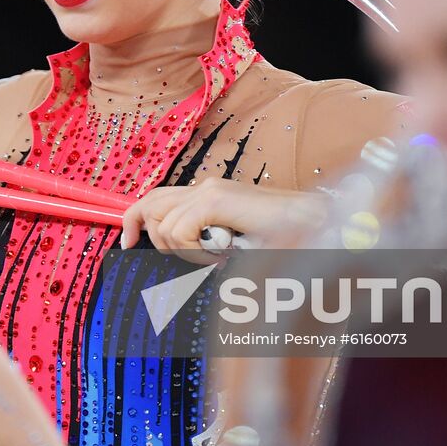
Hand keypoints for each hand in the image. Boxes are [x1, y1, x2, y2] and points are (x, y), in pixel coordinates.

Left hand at [121, 178, 328, 259]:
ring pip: (164, 223)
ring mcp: (211, 190)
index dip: (134, 219)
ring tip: (216, 257)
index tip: (128, 242)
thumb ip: (206, 244)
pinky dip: (194, 251)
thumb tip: (171, 256)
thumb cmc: (284, 244)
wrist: (318, 229)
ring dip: (183, 250)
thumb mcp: (234, 245)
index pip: (155, 198)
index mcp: (208, 194)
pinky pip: (180, 230)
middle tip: (189, 258)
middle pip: (150, 204)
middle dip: (153, 237)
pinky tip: (220, 256)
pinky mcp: (217, 199)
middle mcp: (205, 187)